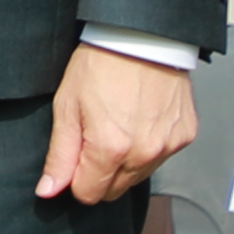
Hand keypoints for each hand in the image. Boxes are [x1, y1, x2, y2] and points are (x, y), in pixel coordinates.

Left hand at [39, 42, 196, 206]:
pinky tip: (139, 120)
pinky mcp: (184, 136)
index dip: (76, 178)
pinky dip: (148, 146)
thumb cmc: (100, 65)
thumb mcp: (67, 107)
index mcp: (111, 149)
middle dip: (100, 172)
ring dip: (125, 160)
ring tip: (117, 123)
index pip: (89, 194)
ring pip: (139, 176)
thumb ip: (60, 155)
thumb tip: (49, 190)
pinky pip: (161, 157)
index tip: (75, 156)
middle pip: (115, 190)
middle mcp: (145, 153)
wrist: (141, 39)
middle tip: (94, 135)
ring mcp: (168, 146)